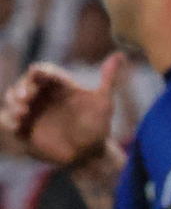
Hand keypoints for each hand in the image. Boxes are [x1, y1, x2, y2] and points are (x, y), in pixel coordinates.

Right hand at [0, 52, 125, 164]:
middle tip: (26, 97)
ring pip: (12, 100)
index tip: (38, 73)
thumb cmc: (97, 125)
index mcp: (57, 85)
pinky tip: (16, 125)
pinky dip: (9, 121)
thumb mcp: (104, 103)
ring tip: (22, 112)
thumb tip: (121, 54)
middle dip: (22, 88)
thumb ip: (109, 79)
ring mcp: (30, 111)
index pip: (43, 72)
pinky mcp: (23, 128)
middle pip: (23, 84)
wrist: (90, 153)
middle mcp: (41, 95)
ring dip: (13, 103)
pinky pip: (9, 121)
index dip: (39, 72)